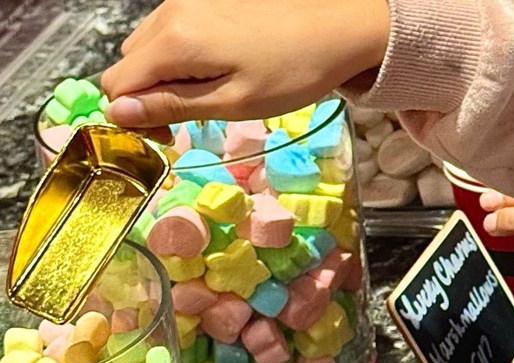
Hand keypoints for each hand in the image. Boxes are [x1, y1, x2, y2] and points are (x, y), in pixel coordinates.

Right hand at [101, 0, 389, 127]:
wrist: (336, 27)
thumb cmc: (290, 73)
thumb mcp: (231, 103)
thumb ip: (171, 106)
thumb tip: (118, 113)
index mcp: (174, 42)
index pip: (116, 84)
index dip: (131, 118)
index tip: (165, 137)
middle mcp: (169, 13)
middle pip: (128, 64)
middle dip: (144, 97)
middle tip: (188, 120)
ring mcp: (185, 1)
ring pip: (146, 48)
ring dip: (162, 77)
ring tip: (206, 94)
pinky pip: (169, 32)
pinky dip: (179, 58)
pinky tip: (214, 69)